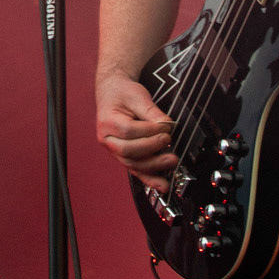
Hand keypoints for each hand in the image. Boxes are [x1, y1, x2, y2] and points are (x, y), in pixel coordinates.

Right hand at [96, 70, 179, 192]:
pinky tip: (162, 185)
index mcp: (107, 122)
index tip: (166, 126)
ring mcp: (114, 150)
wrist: (113, 95)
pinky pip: (136, 170)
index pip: (129, 131)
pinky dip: (149, 179)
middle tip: (167, 139)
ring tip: (171, 160)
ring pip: (132, 164)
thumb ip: (151, 111)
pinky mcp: (124, 157)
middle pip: (128, 151)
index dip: (149, 131)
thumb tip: (167, 124)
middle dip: (151, 148)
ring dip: (154, 165)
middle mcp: (107, 139)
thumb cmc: (122, 94)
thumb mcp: (137, 96)